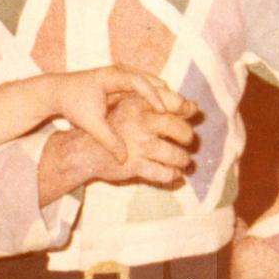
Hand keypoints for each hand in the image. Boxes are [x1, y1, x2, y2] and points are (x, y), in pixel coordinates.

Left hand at [49, 68, 196, 161]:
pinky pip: (150, 88)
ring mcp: (127, 74)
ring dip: (170, 96)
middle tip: (190, 109)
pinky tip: (173, 113)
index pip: (138, 83)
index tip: (163, 111)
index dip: (152, 96)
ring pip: (155, 83)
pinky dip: (162, 98)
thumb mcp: (89, 124)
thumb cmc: (73, 104)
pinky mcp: (128, 81)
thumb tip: (123, 159)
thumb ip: (107, 140)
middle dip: (171, 95)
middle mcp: (123, 72)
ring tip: (188, 112)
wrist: (60, 90)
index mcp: (112, 77)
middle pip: (153, 80)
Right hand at [71, 94, 198, 187]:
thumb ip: (158, 104)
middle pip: (180, 129)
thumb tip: (194, 107)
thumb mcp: (130, 107)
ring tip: (184, 161)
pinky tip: (174, 174)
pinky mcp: (134, 166)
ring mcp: (138, 146)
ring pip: (175, 155)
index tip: (192, 112)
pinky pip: (163, 173)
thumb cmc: (113, 127)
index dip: (188, 108)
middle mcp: (141, 123)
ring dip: (183, 160)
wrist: (84, 150)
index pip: (175, 103)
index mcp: (140, 105)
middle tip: (188, 141)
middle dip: (188, 137)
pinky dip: (173, 175)